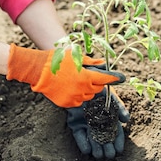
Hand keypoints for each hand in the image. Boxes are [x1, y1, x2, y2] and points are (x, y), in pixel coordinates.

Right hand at [6, 44, 124, 107]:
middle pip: (98, 89)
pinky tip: (71, 88)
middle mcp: (82, 89)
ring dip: (88, 90)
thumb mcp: (76, 57)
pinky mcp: (67, 103)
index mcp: (86, 77)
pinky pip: (78, 101)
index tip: (121, 78)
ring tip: (78, 81)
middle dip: (98, 83)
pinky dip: (78, 96)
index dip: (114, 78)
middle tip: (92, 76)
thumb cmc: (57, 60)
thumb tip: (103, 63)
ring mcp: (74, 98)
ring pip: (89, 96)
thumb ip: (91, 62)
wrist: (38, 71)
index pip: (106, 79)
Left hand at [66, 87, 129, 158]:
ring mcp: (86, 121)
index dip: (118, 139)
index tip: (119, 149)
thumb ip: (119, 105)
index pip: (115, 128)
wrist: (75, 80)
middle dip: (107, 146)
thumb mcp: (109, 94)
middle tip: (110, 154)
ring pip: (92, 136)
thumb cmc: (95, 84)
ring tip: (99, 155)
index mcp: (108, 112)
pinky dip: (82, 142)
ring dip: (96, 146)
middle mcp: (98, 118)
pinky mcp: (74, 122)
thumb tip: (127, 119)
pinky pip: (78, 134)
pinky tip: (87, 150)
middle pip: (104, 135)